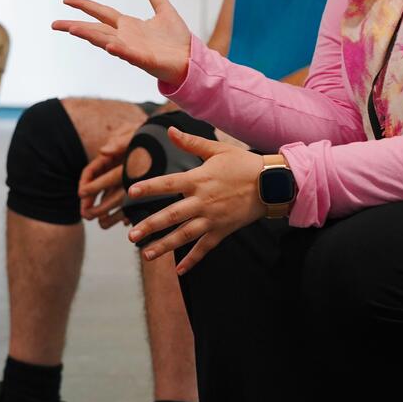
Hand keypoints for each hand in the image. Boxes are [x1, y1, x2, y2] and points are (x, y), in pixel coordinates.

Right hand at [52, 0, 191, 85]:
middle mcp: (126, 38)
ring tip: (73, 29)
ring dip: (90, 36)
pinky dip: (120, 50)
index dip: (85, 6)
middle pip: (96, 30)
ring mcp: (133, 49)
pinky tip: (110, 46)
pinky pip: (129, 54)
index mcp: (129, 26)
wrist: (191, 60)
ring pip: (107, 42)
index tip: (66, 0)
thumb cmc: (177, 40)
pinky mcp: (144, 60)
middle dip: (76, 26)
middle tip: (55, 24)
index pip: (102, 13)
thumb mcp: (165, 12)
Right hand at [77, 123, 137, 228]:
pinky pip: (128, 200)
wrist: (164, 136)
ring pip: (110, 197)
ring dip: (105, 211)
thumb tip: (103, 151)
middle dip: (90, 202)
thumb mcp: (133, 133)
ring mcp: (123, 180)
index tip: (82, 194)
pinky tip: (124, 222)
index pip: (91, 171)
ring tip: (102, 224)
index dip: (86, 182)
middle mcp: (113, 170)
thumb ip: (119, 142)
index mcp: (108, 158)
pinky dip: (126, 210)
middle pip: (98, 188)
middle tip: (86, 215)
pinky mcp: (136, 187)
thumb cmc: (146, 132)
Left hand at [126, 128, 265, 273]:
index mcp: (199, 179)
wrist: (272, 183)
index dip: (149, 187)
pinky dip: (192, 260)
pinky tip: (179, 271)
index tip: (131, 192)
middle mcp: (203, 201)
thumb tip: (170, 130)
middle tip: (131, 236)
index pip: (168, 183)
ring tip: (147, 254)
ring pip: (184, 235)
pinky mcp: (223, 230)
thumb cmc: (244, 164)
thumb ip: (192, 142)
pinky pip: (205, 247)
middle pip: (171, 215)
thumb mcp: (218, 150)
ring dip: (165, 245)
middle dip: (150, 226)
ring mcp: (212, 218)